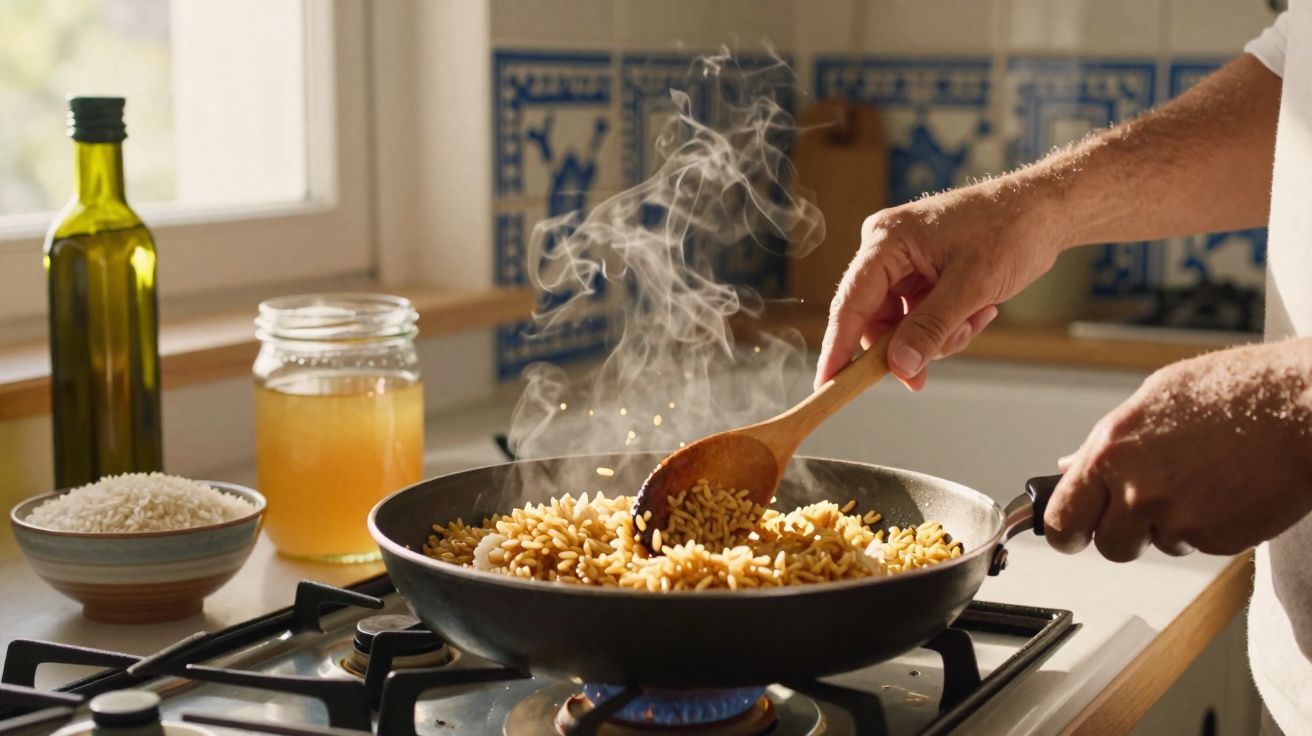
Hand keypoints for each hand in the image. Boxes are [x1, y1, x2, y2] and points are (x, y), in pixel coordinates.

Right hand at [816, 180, 1065, 389]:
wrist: (1046, 209)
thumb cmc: (1011, 230)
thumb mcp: (971, 286)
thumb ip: (930, 328)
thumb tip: (898, 367)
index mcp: (886, 240)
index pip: (850, 303)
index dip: (837, 347)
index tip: (827, 384)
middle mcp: (886, 249)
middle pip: (875, 320)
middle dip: (910, 345)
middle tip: (930, 369)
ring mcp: (904, 263)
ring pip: (900, 325)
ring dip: (938, 335)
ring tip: (976, 319)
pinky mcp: (921, 273)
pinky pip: (920, 317)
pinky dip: (947, 325)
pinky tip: (978, 312)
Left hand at [1045, 340, 1311, 560]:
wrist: (1303, 407)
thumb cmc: (1236, 391)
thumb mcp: (1153, 400)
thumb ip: (1106, 443)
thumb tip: (1070, 466)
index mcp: (1110, 451)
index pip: (1061, 518)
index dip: (1065, 532)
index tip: (1071, 534)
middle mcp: (1136, 489)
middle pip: (1107, 545)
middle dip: (1122, 534)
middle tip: (1148, 508)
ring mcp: (1176, 518)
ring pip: (1156, 545)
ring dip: (1170, 527)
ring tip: (1201, 482)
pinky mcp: (1215, 538)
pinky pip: (1198, 544)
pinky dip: (1209, 527)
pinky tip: (1227, 490)